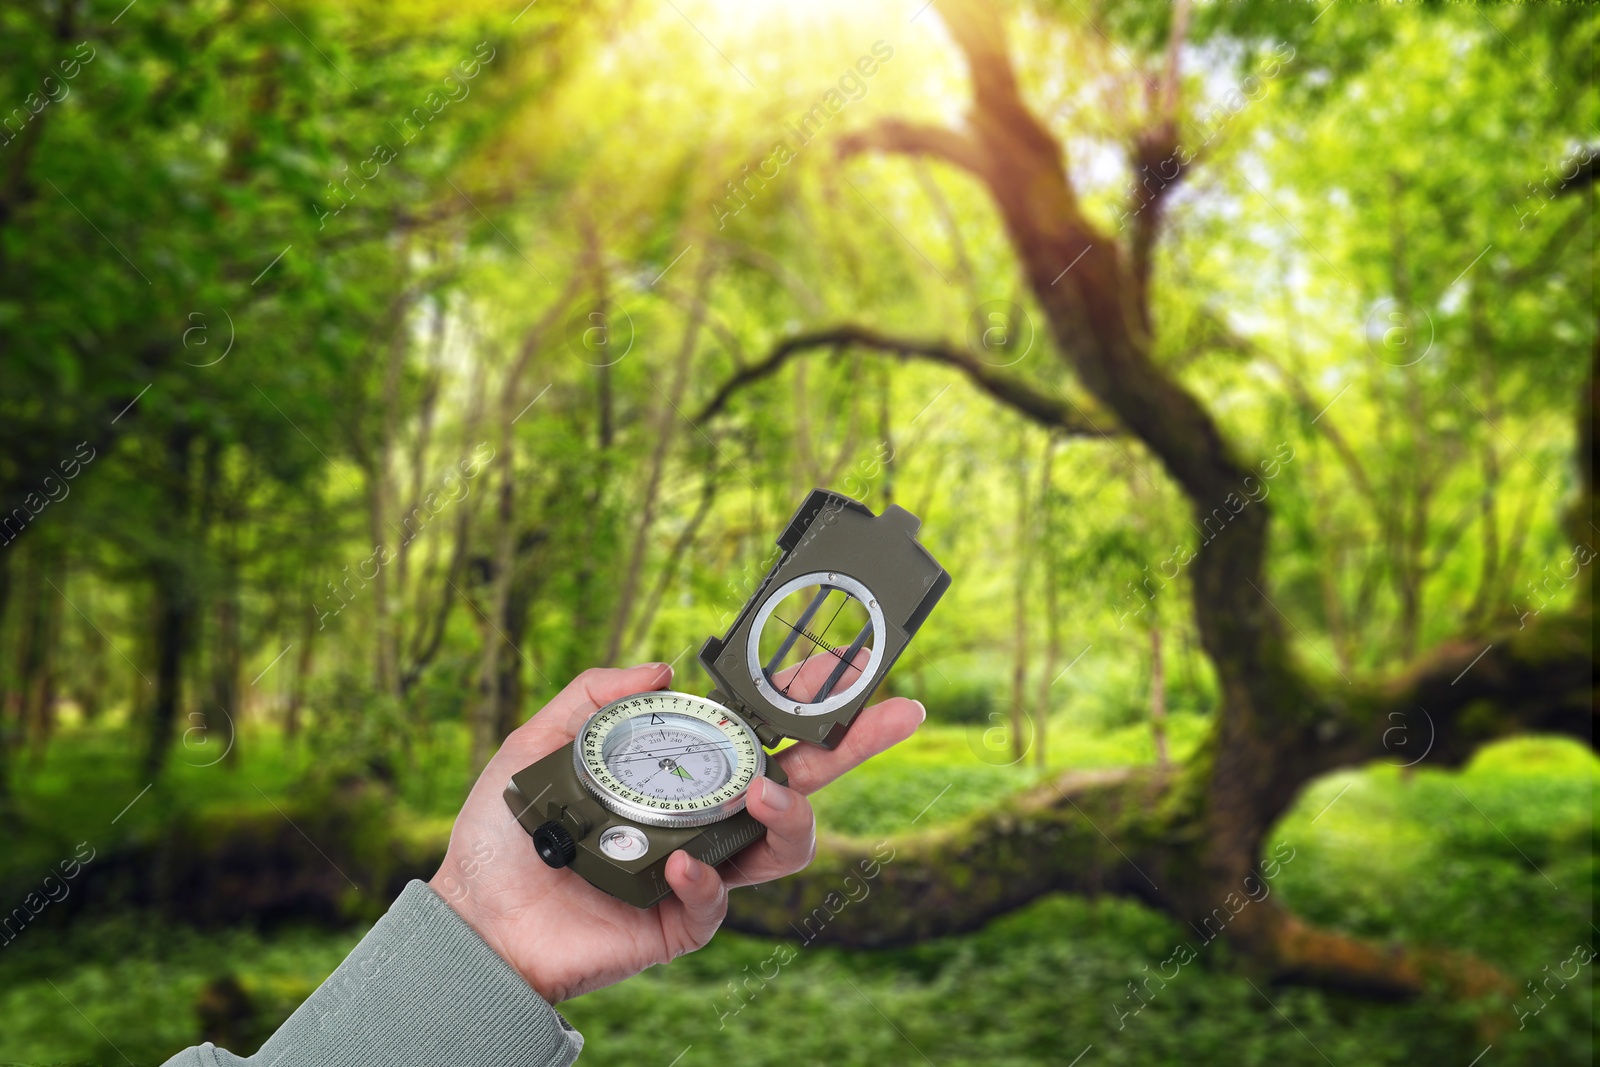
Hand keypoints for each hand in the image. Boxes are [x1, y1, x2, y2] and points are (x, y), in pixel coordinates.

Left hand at [429, 661, 923, 1002]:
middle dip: (859, 746)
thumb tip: (663, 665)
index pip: (760, 731)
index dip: (807, 701)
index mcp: (683, 771)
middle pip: (804, 783)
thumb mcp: (538, 743)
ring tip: (764, 797)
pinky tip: (680, 865)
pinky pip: (720, 901)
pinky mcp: (682, 921)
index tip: (852, 667)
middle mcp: (706, 818)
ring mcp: (702, 870)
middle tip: (898, 713)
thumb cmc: (508, 833)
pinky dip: (706, 879)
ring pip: (787, 847)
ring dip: (792, 816)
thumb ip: (594, 696)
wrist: (474, 917)